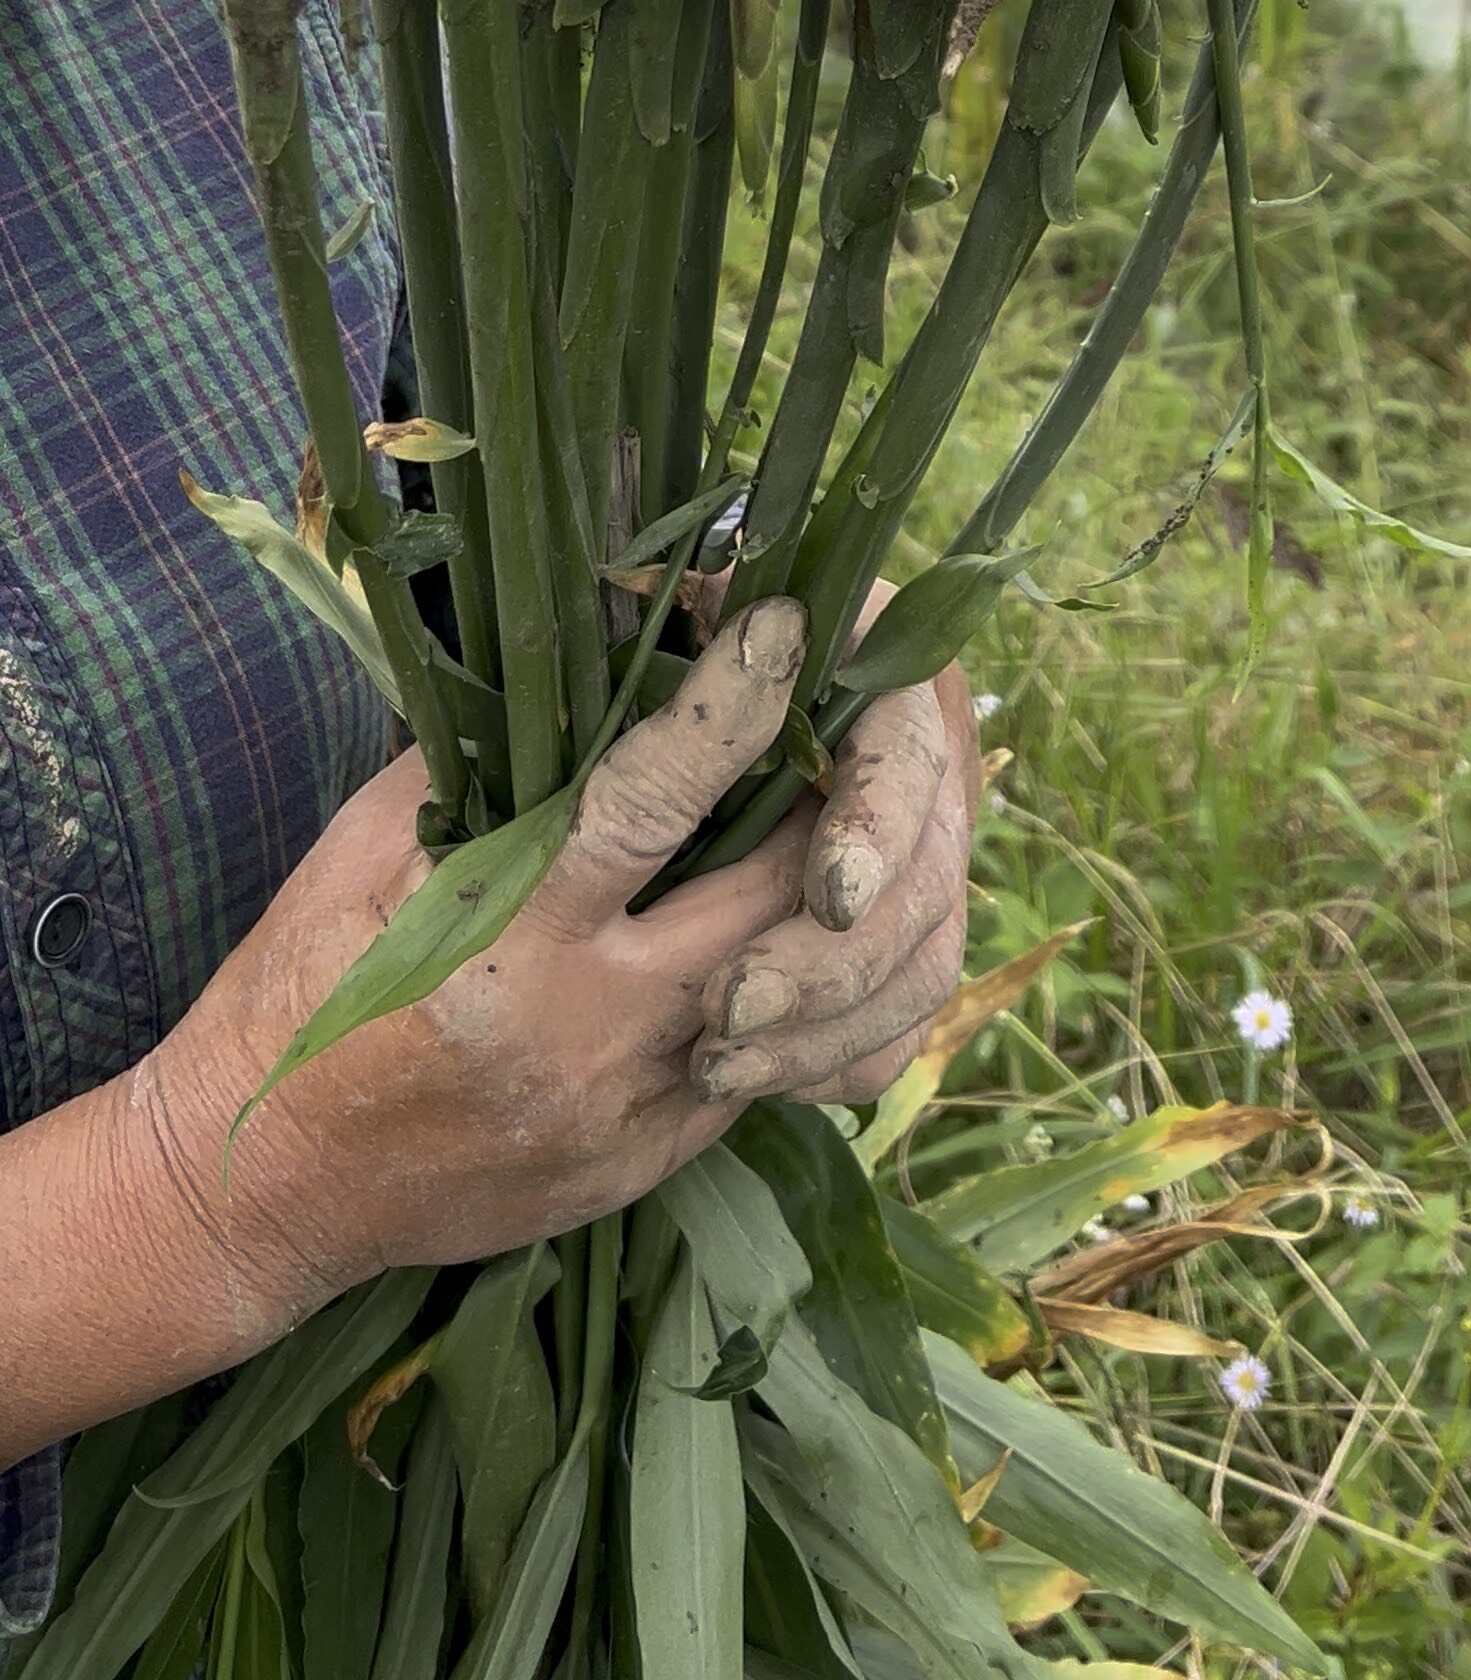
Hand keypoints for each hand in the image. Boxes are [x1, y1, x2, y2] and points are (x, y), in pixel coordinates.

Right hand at [145, 598, 978, 1323]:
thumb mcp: (368, 848)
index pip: (653, 800)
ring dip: (833, 909)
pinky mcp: (644, 1164)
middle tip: (864, 721)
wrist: (265, 1186)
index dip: (731, 706)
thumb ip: (485, 760)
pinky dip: (792, 999)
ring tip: (860, 821)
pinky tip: (806, 933)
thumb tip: (581, 657)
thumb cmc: (304, 986)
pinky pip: (759, 1075)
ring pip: (791, 998)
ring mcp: (627, 1109)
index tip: (787, 625)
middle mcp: (588, 1026)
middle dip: (831, 806)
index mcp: (509, 934)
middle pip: (767, 904)